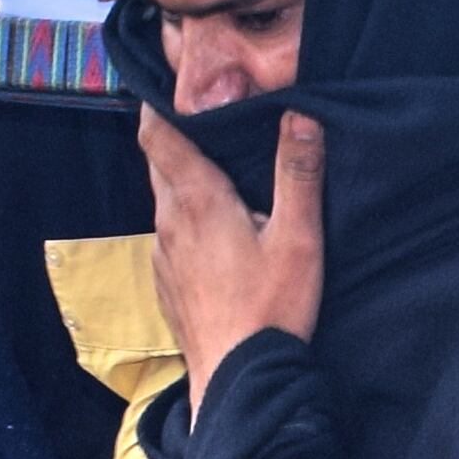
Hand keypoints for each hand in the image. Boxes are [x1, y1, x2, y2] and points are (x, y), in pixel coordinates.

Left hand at [143, 107, 324, 405]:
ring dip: (180, 175)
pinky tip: (213, 224)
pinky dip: (184, 214)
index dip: (158, 103)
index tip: (169, 80)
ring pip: (163, 198)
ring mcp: (164, 254)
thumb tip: (300, 114)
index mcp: (197, 200)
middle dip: (173, 132)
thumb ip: (298, 172)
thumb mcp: (298, 237)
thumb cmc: (271, 308)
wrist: (236, 378)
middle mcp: (170, 221)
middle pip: (158, 161)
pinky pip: (169, 232)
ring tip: (211, 162)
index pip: (158, 135)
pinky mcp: (167, 281)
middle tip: (202, 111)